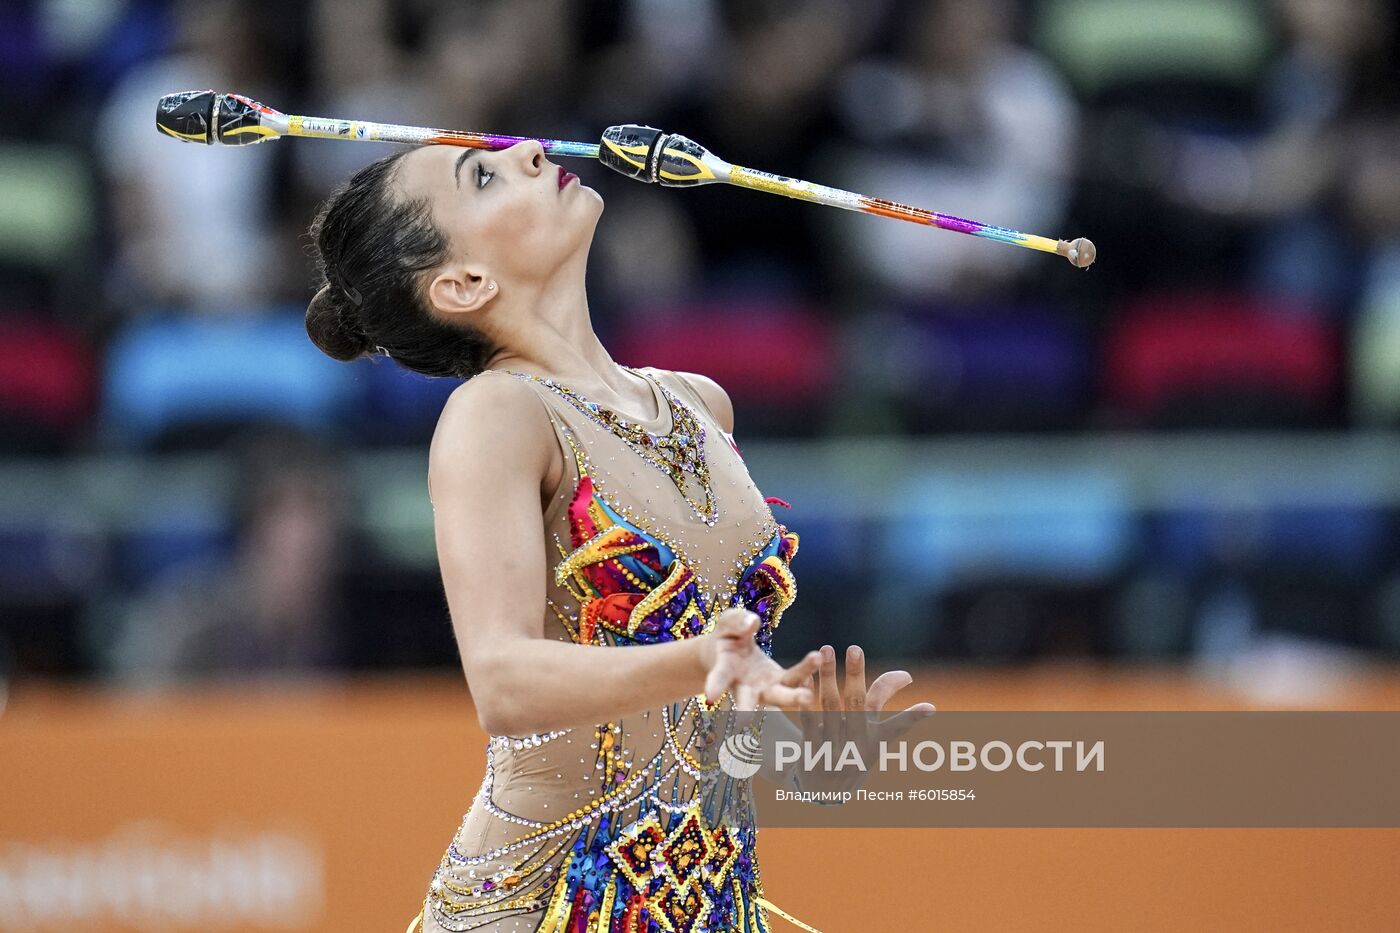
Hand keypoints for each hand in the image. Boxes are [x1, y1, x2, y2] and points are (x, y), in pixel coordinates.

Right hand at [701, 608, 821, 711]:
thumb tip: (752, 622)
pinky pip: (795, 678)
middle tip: (745, 720)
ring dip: (792, 697)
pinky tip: (820, 658)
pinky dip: (806, 671)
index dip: (715, 685)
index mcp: (724, 670)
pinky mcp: (780, 681)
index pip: (719, 677)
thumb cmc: (725, 637)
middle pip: (750, 699)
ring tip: (808, 696)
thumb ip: (737, 621)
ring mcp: (763, 687)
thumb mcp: (726, 623)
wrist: (728, 652)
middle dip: (751, 708)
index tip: (711, 697)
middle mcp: (743, 686)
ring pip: (779, 695)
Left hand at [786, 644, 935, 793]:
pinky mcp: (811, 749)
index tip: (930, 707)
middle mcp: (856, 745)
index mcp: (874, 743)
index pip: (896, 727)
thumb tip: (908, 678)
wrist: (821, 793)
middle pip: (857, 704)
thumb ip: (879, 703)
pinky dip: (809, 698)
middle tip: (855, 649)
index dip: (913, 718)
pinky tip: (807, 678)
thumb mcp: (870, 737)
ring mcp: (833, 748)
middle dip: (856, 675)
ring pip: (831, 706)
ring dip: (828, 676)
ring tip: (826, 650)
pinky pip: (810, 719)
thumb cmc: (852, 754)